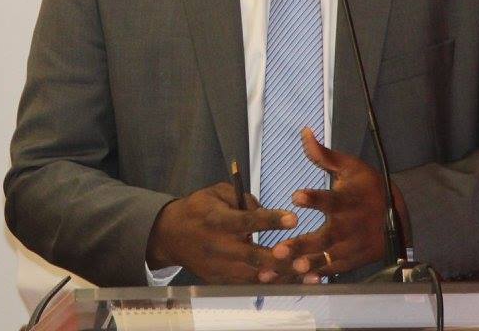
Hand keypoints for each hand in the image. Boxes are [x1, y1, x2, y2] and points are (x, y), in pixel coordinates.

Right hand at [146, 182, 300, 283]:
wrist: (171, 235)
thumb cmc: (198, 208)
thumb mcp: (216, 192)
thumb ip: (242, 197)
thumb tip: (265, 210)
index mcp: (216, 220)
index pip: (245, 221)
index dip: (269, 220)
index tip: (293, 219)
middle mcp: (218, 246)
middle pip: (251, 256)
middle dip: (278, 259)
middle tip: (302, 259)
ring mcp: (219, 267)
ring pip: (253, 275)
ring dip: (281, 276)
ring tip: (307, 276)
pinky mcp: (220, 280)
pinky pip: (249, 285)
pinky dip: (270, 284)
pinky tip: (292, 282)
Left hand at [270, 128, 405, 282]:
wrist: (396, 213)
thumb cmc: (366, 186)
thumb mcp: (349, 167)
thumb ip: (323, 155)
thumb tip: (304, 132)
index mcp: (349, 199)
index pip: (331, 198)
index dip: (314, 198)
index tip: (296, 196)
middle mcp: (352, 224)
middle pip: (326, 236)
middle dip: (303, 244)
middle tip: (280, 250)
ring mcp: (354, 245)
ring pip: (329, 257)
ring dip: (309, 264)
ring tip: (290, 270)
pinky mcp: (356, 259)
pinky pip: (336, 270)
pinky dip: (320, 277)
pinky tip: (300, 282)